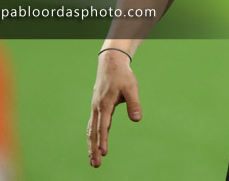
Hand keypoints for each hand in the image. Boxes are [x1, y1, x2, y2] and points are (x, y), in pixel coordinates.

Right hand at [88, 49, 141, 167]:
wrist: (110, 63)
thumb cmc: (123, 76)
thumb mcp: (131, 88)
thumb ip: (134, 104)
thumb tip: (137, 120)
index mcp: (105, 104)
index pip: (104, 126)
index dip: (103, 140)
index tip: (104, 152)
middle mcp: (97, 108)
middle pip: (93, 132)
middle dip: (94, 149)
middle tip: (96, 165)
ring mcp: (95, 108)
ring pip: (91, 130)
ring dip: (91, 145)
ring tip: (93, 161)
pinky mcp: (97, 108)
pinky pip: (92, 125)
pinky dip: (92, 136)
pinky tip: (94, 145)